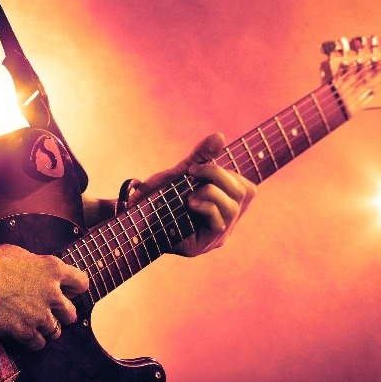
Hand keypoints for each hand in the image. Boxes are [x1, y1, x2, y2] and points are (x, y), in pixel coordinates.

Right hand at [0, 243, 88, 350]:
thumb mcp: (20, 254)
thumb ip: (38, 268)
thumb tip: (42, 276)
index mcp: (52, 269)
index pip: (82, 284)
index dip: (72, 291)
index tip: (63, 294)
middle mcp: (51, 293)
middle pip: (70, 314)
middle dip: (58, 315)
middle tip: (43, 312)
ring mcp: (38, 314)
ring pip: (55, 332)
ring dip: (44, 329)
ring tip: (28, 323)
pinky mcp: (23, 332)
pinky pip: (38, 345)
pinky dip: (31, 341)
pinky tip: (20, 333)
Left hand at [129, 133, 256, 256]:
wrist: (134, 217)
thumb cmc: (159, 197)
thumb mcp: (183, 172)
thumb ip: (202, 156)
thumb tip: (220, 136)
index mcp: (226, 207)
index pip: (247, 189)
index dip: (228, 173)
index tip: (197, 168)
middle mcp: (226, 223)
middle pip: (243, 194)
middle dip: (217, 176)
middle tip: (192, 174)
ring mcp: (217, 236)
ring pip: (232, 208)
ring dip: (210, 191)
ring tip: (189, 193)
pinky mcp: (204, 245)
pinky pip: (218, 222)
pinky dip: (205, 206)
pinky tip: (190, 204)